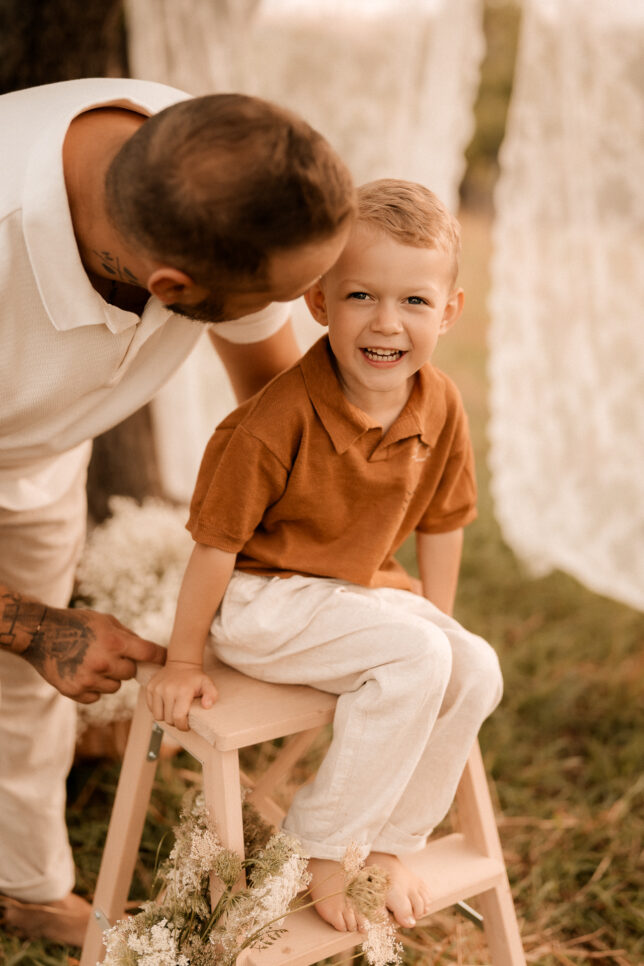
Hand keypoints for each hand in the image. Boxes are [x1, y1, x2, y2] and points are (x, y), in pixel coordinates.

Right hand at [22, 605, 165, 703]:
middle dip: (125, 665)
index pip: (149, 654)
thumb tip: (149, 652)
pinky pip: (97, 697)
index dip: (159, 657)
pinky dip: (93, 688)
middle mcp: (104, 662)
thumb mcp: (106, 620)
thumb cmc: (77, 623)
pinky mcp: (75, 691)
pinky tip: (82, 672)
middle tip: (110, 655)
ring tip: (93, 663)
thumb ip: (128, 636)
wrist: (41, 634)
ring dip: (109, 678)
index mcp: (114, 641)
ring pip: (115, 687)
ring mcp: (88, 679)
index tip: (164, 660)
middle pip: (131, 673)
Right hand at [145, 660, 218, 730]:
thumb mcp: (208, 684)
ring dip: (165, 717)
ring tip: (173, 711)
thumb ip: (211, 695)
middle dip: (175, 722)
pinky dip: (158, 710)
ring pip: (158, 716)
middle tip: (181, 716)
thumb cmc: (195, 678)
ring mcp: (157, 689)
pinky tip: (166, 705)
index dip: (183, 726)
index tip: (186, 724)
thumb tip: (207, 705)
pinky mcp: (150, 688)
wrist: (181, 663)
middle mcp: (167, 690)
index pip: (178, 718)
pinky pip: (151, 708)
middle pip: (168, 719)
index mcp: (182, 691)